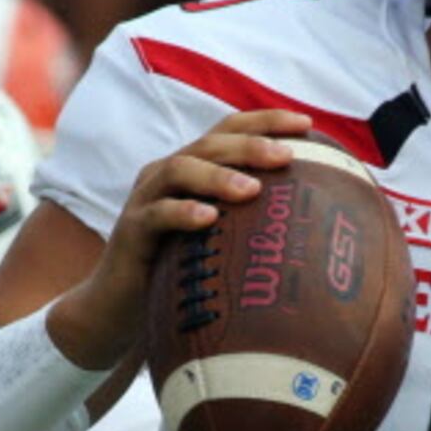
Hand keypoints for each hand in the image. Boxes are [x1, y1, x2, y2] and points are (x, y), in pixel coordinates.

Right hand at [44, 112, 302, 368]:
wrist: (117, 308)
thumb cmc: (178, 272)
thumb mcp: (218, 240)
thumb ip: (250, 222)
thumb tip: (314, 224)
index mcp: (191, 169)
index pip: (228, 130)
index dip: (264, 121)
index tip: (306, 125)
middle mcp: (166, 175)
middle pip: (209, 143)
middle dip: (250, 145)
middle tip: (286, 156)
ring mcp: (145, 199)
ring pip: (180, 169)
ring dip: (218, 176)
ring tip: (252, 189)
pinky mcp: (130, 231)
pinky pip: (156, 215)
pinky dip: (182, 212)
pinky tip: (208, 218)